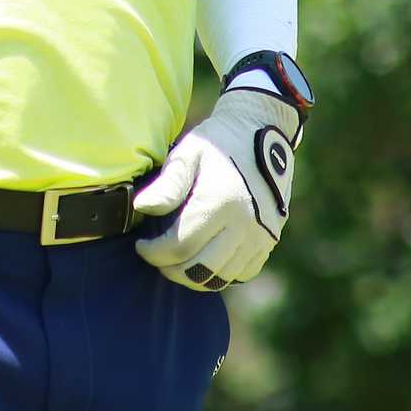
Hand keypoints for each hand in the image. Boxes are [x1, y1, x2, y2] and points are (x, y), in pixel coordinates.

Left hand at [132, 83, 301, 289]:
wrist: (262, 132)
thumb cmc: (217, 143)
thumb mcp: (188, 154)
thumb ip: (167, 185)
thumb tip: (141, 208)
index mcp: (220, 202)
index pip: (180, 247)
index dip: (154, 253)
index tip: (141, 245)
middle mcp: (244, 224)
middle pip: (199, 270)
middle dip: (170, 269)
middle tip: (156, 256)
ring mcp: (260, 235)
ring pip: (220, 277)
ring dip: (193, 276)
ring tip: (176, 260)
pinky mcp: (269, 240)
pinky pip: (241, 273)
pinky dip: (219, 274)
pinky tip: (203, 259)